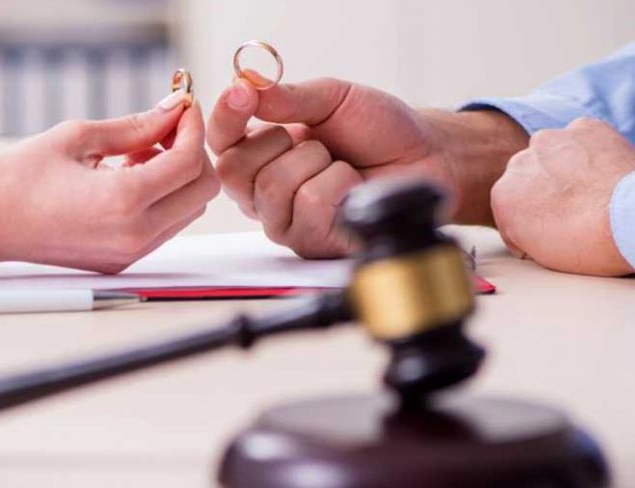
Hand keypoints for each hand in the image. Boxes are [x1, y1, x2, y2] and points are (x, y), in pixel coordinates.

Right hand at [0, 92, 218, 272]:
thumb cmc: (19, 178)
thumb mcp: (80, 138)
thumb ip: (136, 126)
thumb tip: (173, 112)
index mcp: (124, 202)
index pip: (189, 163)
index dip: (192, 128)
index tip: (183, 108)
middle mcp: (134, 235)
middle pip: (200, 193)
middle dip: (192, 154)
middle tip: (163, 130)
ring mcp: (130, 253)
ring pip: (186, 211)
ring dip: (176, 178)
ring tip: (136, 154)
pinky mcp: (121, 261)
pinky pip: (164, 226)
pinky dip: (160, 198)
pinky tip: (127, 177)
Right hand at [207, 78, 527, 257]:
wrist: (426, 158)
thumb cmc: (379, 131)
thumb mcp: (331, 99)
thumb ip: (285, 96)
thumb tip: (244, 85)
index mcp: (260, 154)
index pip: (220, 140)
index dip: (225, 118)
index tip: (242, 94)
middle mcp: (262, 192)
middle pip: (233, 170)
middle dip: (279, 143)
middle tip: (316, 141)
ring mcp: (283, 221)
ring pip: (272, 188)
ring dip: (316, 165)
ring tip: (339, 165)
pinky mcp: (309, 243)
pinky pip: (308, 208)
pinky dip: (339, 186)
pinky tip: (351, 188)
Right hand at [491, 118, 634, 275]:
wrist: (628, 219)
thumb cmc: (586, 242)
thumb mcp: (537, 250)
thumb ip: (521, 228)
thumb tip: (529, 223)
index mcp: (502, 194)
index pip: (512, 202)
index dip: (532, 213)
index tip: (550, 222)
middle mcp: (518, 161)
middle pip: (530, 172)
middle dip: (545, 185)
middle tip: (572, 204)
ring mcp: (550, 140)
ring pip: (554, 151)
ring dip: (565, 164)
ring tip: (591, 186)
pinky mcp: (584, 127)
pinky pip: (583, 136)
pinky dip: (592, 149)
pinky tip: (604, 170)